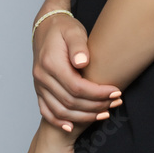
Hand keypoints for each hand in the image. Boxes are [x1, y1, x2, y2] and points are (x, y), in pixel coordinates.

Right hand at [32, 11, 122, 130]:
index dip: (97, 93)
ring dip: (83, 116)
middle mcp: (42, 77)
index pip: (76, 87)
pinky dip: (59, 121)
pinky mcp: (39, 89)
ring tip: (104, 113)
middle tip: (115, 103)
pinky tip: (73, 126)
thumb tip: (83, 62)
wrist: (46, 26)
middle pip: (70, 102)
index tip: (115, 92)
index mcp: (50, 63)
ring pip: (60, 111)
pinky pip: (46, 111)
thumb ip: (78, 46)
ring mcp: (38, 85)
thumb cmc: (63, 28)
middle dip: (95, 106)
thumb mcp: (73, 31)